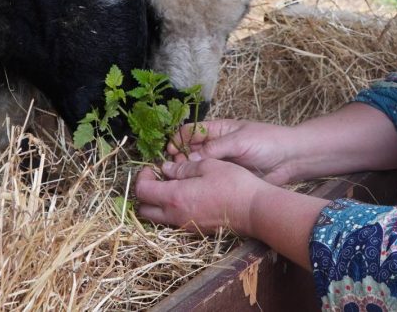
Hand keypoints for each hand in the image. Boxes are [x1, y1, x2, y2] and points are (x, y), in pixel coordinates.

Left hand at [135, 158, 268, 235]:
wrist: (253, 211)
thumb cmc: (233, 184)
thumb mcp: (208, 166)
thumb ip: (183, 168)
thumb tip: (166, 169)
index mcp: (174, 197)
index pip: (142, 191)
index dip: (142, 177)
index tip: (151, 167)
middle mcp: (175, 216)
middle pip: (144, 210)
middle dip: (145, 193)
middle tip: (157, 178)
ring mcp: (185, 226)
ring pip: (158, 219)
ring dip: (157, 203)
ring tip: (173, 187)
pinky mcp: (196, 231)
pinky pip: (174, 222)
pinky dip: (171, 210)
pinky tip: (188, 196)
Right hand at [166, 119, 301, 185]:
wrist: (290, 159)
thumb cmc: (267, 142)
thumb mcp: (240, 141)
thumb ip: (216, 148)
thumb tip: (190, 157)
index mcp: (218, 130)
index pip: (190, 131)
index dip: (178, 140)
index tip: (170, 152)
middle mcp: (216, 145)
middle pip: (189, 150)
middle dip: (178, 158)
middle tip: (174, 170)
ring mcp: (221, 162)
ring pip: (196, 166)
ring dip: (186, 172)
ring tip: (181, 181)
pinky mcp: (227, 176)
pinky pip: (208, 178)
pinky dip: (198, 183)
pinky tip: (193, 190)